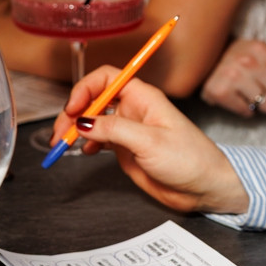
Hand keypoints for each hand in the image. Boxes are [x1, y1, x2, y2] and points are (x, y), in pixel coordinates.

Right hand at [52, 66, 249, 214]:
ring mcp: (129, 129)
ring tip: (65, 145)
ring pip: (93, 120)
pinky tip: (83, 152)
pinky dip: (86, 144)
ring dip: (75, 130)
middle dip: (73, 113)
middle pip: (94, 99)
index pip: (106, 78)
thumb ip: (115, 130)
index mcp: (143, 97)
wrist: (205, 187)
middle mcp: (134, 109)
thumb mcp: (150, 142)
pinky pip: (98, 139)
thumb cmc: (190, 159)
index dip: (85, 88)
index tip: (72, 109)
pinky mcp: (126, 148)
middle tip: (61, 134)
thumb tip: (83, 121)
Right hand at [199, 38, 265, 116]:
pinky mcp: (219, 91)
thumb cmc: (238, 56)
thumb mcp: (262, 54)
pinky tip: (237, 97)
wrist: (201, 57)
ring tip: (249, 92)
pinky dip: (245, 109)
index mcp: (263, 50)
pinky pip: (248, 113)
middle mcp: (249, 61)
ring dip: (262, 104)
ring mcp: (232, 76)